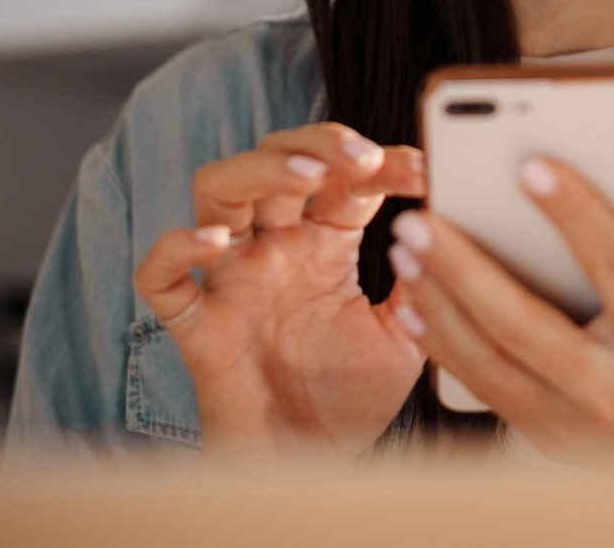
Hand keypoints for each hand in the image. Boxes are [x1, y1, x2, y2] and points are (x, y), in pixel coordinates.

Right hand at [133, 122, 426, 456]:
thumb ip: (422, 283)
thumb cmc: (348, 401)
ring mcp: (232, 281)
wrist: (308, 470)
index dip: (381, 162)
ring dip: (259, 169)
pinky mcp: (197, 326)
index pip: (344, 177)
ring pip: (217, 189)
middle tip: (365, 155)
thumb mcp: (405, 336)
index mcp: (323, 243)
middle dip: (318, 143)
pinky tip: (215, 243)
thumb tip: (450, 228)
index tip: (423, 167)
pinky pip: (162, 278)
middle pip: (276, 159)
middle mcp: (274, 248)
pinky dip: (176, 249)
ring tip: (309, 175)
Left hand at [385, 160, 613, 547]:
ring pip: (490, 362)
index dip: (574, 212)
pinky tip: (414, 307)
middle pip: (524, 320)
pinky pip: (484, 390)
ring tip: (404, 252)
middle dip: (464, 266)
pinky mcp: (550, 439)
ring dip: (438, 305)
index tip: (531, 164)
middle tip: (420, 218)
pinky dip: (443, 348)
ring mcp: (576, 425)